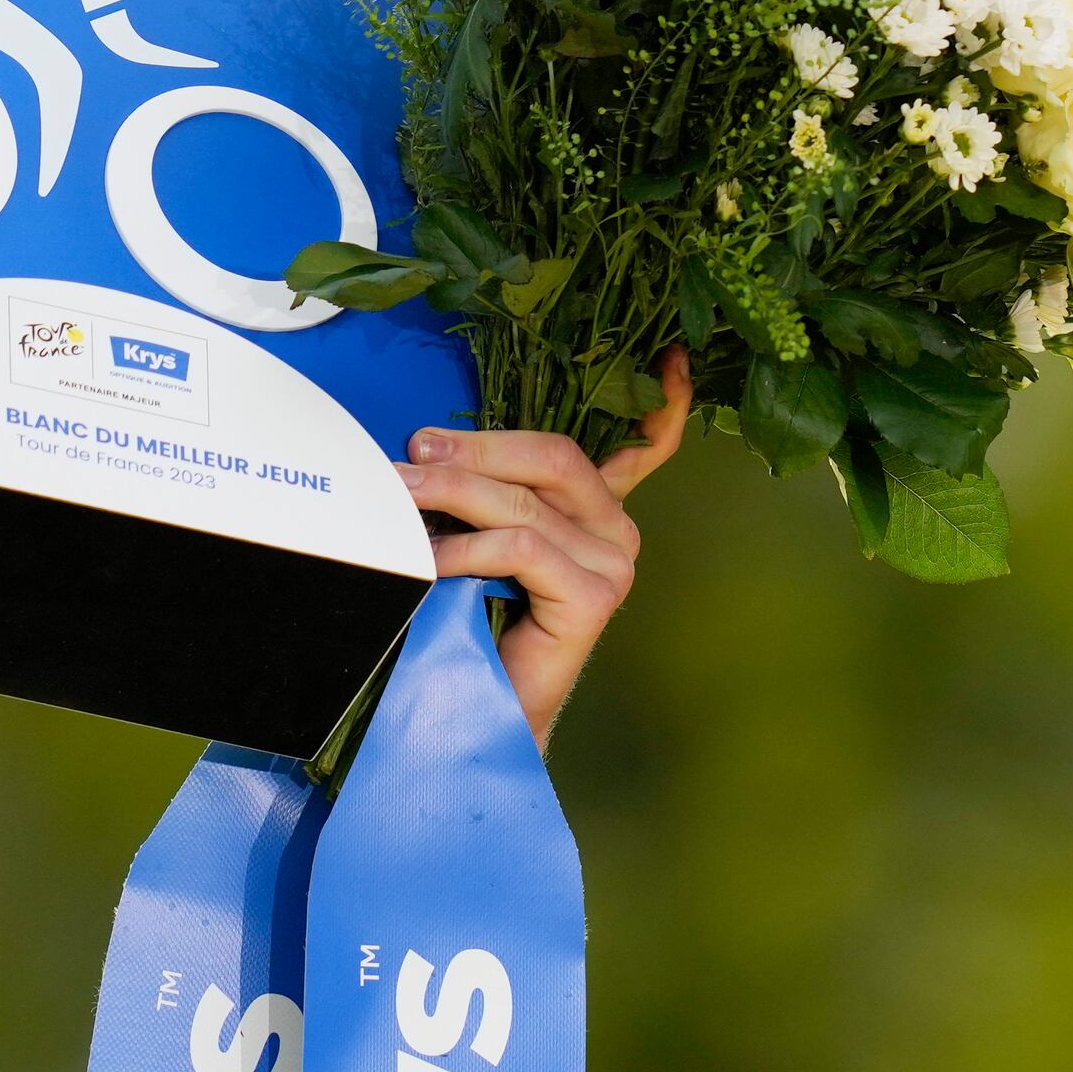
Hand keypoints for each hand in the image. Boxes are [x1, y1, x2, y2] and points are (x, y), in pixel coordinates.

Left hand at [394, 352, 690, 750]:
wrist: (482, 713)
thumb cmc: (473, 622)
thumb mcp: (478, 538)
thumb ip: (481, 492)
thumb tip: (425, 444)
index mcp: (597, 509)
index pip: (645, 447)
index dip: (667, 403)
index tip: (675, 358)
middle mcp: (616, 530)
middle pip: (552, 457)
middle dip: (476, 448)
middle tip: (412, 454)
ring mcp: (612, 564)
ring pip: (524, 503)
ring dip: (451, 494)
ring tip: (398, 500)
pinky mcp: (594, 597)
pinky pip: (521, 548)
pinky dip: (466, 548)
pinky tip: (430, 561)